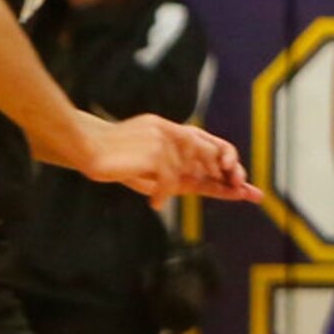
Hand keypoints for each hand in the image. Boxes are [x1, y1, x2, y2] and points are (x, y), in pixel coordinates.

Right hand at [85, 114, 260, 204]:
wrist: (86, 148)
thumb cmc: (114, 161)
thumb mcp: (150, 170)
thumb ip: (173, 174)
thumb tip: (201, 186)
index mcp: (171, 132)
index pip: (208, 148)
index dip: (229, 167)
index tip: (247, 189)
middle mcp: (171, 132)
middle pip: (212, 152)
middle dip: (231, 174)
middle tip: (244, 191)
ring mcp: (164, 141)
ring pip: (192, 170)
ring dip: (199, 186)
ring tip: (197, 195)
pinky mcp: (156, 152)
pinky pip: (170, 181)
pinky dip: (162, 194)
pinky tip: (155, 202)